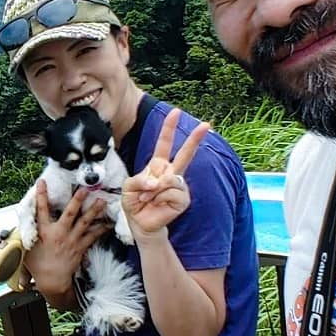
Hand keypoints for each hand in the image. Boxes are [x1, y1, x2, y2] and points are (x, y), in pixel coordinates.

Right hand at [25, 180, 111, 304]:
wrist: (52, 282)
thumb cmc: (38, 267)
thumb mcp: (26, 250)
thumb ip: (25, 236)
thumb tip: (19, 226)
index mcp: (44, 232)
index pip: (41, 210)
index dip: (41, 196)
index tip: (42, 183)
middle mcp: (59, 233)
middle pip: (69, 213)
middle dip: (77, 199)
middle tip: (84, 188)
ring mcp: (71, 240)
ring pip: (84, 222)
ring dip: (94, 211)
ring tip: (102, 200)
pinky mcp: (80, 247)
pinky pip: (93, 236)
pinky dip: (101, 229)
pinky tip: (108, 222)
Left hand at [122, 108, 208, 240]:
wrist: (141, 223)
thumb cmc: (135, 203)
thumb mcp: (128, 187)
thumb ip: (138, 180)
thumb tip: (156, 182)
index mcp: (158, 165)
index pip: (164, 144)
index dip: (169, 128)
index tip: (176, 112)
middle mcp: (171, 173)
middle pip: (185, 154)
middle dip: (195, 139)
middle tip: (207, 124)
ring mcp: (179, 185)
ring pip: (168, 179)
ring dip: (153, 190)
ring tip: (148, 198)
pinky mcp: (183, 199)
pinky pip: (172, 192)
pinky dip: (160, 198)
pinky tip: (157, 203)